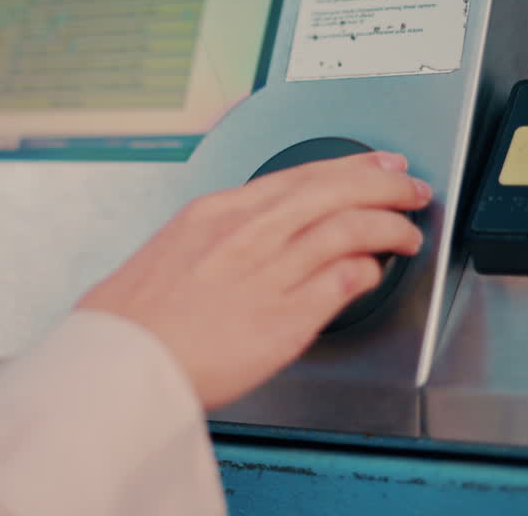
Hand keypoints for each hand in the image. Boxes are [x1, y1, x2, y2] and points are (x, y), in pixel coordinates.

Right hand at [76, 151, 429, 410]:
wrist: (118, 362)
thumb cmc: (133, 320)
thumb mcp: (169, 252)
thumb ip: (215, 240)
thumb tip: (243, 241)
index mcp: (214, 213)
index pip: (298, 176)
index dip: (347, 168)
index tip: (373, 166)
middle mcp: (244, 234)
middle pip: (332, 191)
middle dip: (382, 185)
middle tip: (409, 188)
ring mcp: (266, 272)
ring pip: (347, 228)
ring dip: (387, 226)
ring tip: (406, 233)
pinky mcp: (284, 318)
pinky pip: (343, 279)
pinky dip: (367, 270)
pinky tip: (375, 272)